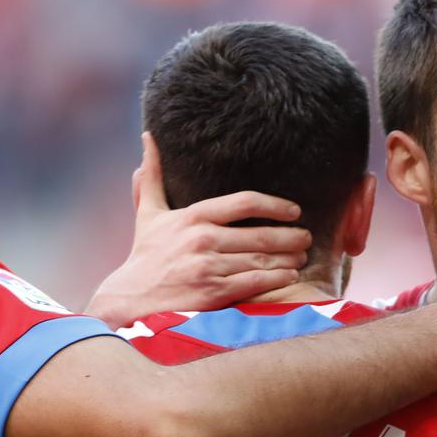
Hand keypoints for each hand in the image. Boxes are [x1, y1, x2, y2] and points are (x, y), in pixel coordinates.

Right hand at [85, 133, 312, 327]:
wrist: (130, 300)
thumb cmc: (145, 255)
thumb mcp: (148, 213)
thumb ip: (152, 176)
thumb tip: (148, 137)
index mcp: (193, 216)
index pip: (244, 202)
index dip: (275, 204)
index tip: (294, 210)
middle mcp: (203, 239)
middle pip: (260, 234)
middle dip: (289, 236)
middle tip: (307, 236)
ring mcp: (209, 267)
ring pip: (261, 259)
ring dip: (288, 257)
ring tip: (303, 256)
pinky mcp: (213, 293)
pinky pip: (255, 282)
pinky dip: (277, 279)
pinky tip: (291, 276)